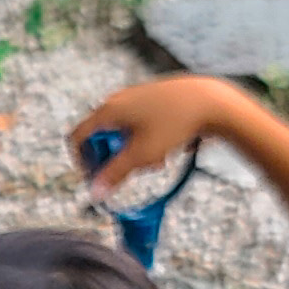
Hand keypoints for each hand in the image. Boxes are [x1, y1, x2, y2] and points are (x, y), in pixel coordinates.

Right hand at [70, 73, 228, 188]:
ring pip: (121, 131)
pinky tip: (165, 148)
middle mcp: (118, 99)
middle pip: (100, 135)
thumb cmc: (175, 125)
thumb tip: (95, 192)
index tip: (96, 178)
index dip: (82, 161)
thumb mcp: (141, 156)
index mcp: (109, 110)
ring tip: (155, 161)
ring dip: (130, 151)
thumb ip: (114, 174)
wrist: (211, 101)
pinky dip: (143, 140)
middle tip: (129, 172)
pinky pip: (137, 124)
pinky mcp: (152, 98)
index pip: (78, 137)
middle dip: (111, 158)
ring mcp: (136, 96)